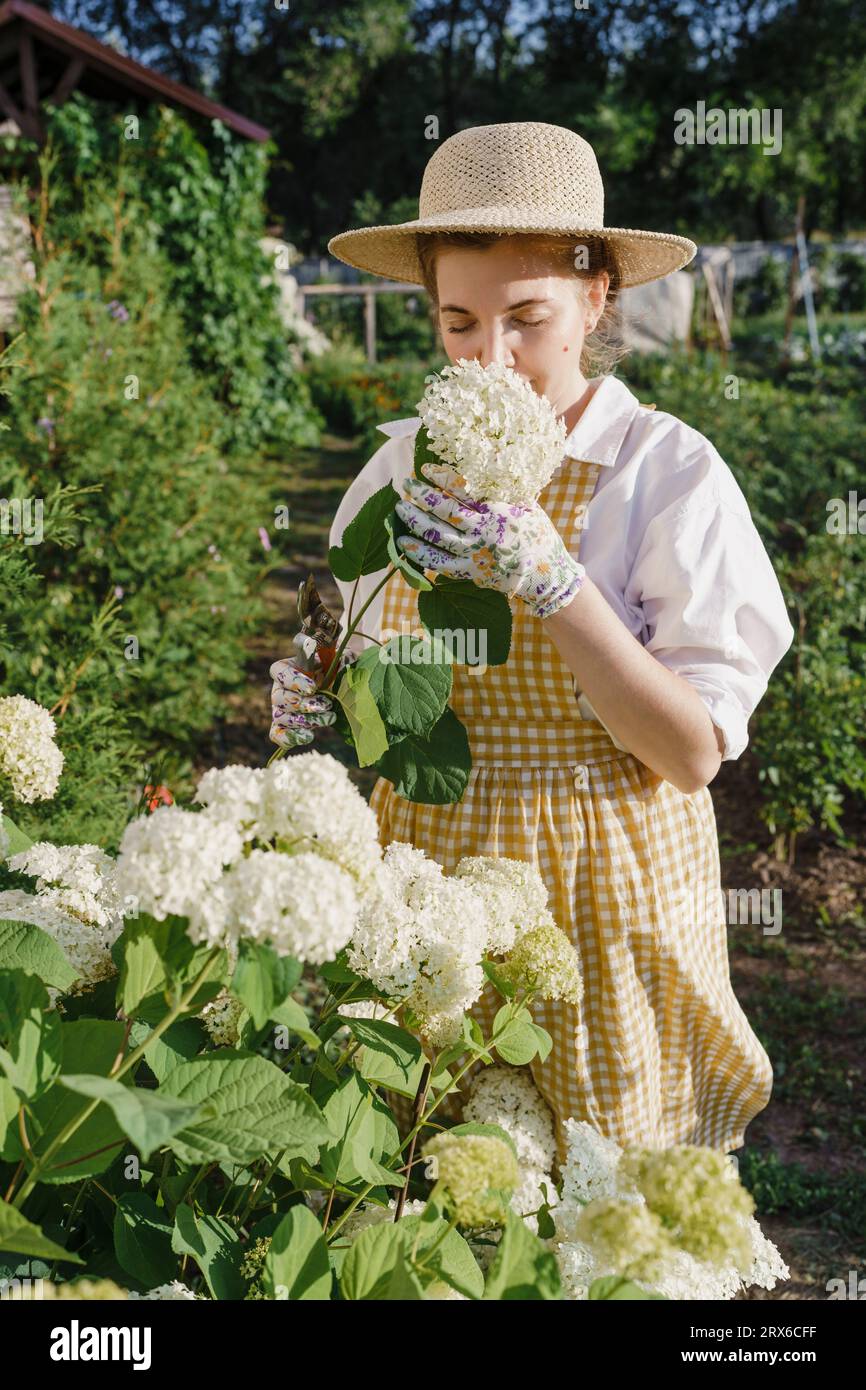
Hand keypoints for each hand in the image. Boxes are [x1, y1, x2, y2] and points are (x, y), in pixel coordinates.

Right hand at [269, 634, 354, 748]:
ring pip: (282, 718)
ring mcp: (281, 709)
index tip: (313, 687)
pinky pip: (279, 735)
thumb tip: (313, 640)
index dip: (294, 681)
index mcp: (286, 668)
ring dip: (307, 720)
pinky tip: (309, 736)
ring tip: (330, 717)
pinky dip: (290, 738)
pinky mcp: (286, 726)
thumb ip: (322, 646)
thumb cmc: (334, 667)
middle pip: (280, 699)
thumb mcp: (333, 654)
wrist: (339, 685)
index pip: (279, 673)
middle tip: (328, 704)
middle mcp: (279, 689)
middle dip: (304, 705)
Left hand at [394, 461, 585, 618]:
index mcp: (497, 510)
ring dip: (414, 520)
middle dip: (421, 495)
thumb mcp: (526, 504)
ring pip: (437, 535)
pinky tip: (403, 542)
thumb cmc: (537, 535)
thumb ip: (504, 488)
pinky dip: (418, 553)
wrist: (546, 575)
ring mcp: (475, 553)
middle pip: (444, 510)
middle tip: (405, 484)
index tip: (424, 469)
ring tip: (399, 508)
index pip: (463, 489)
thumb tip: (486, 460)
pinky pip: (438, 563)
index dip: (441, 477)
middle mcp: (484, 531)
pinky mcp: (470, 572)